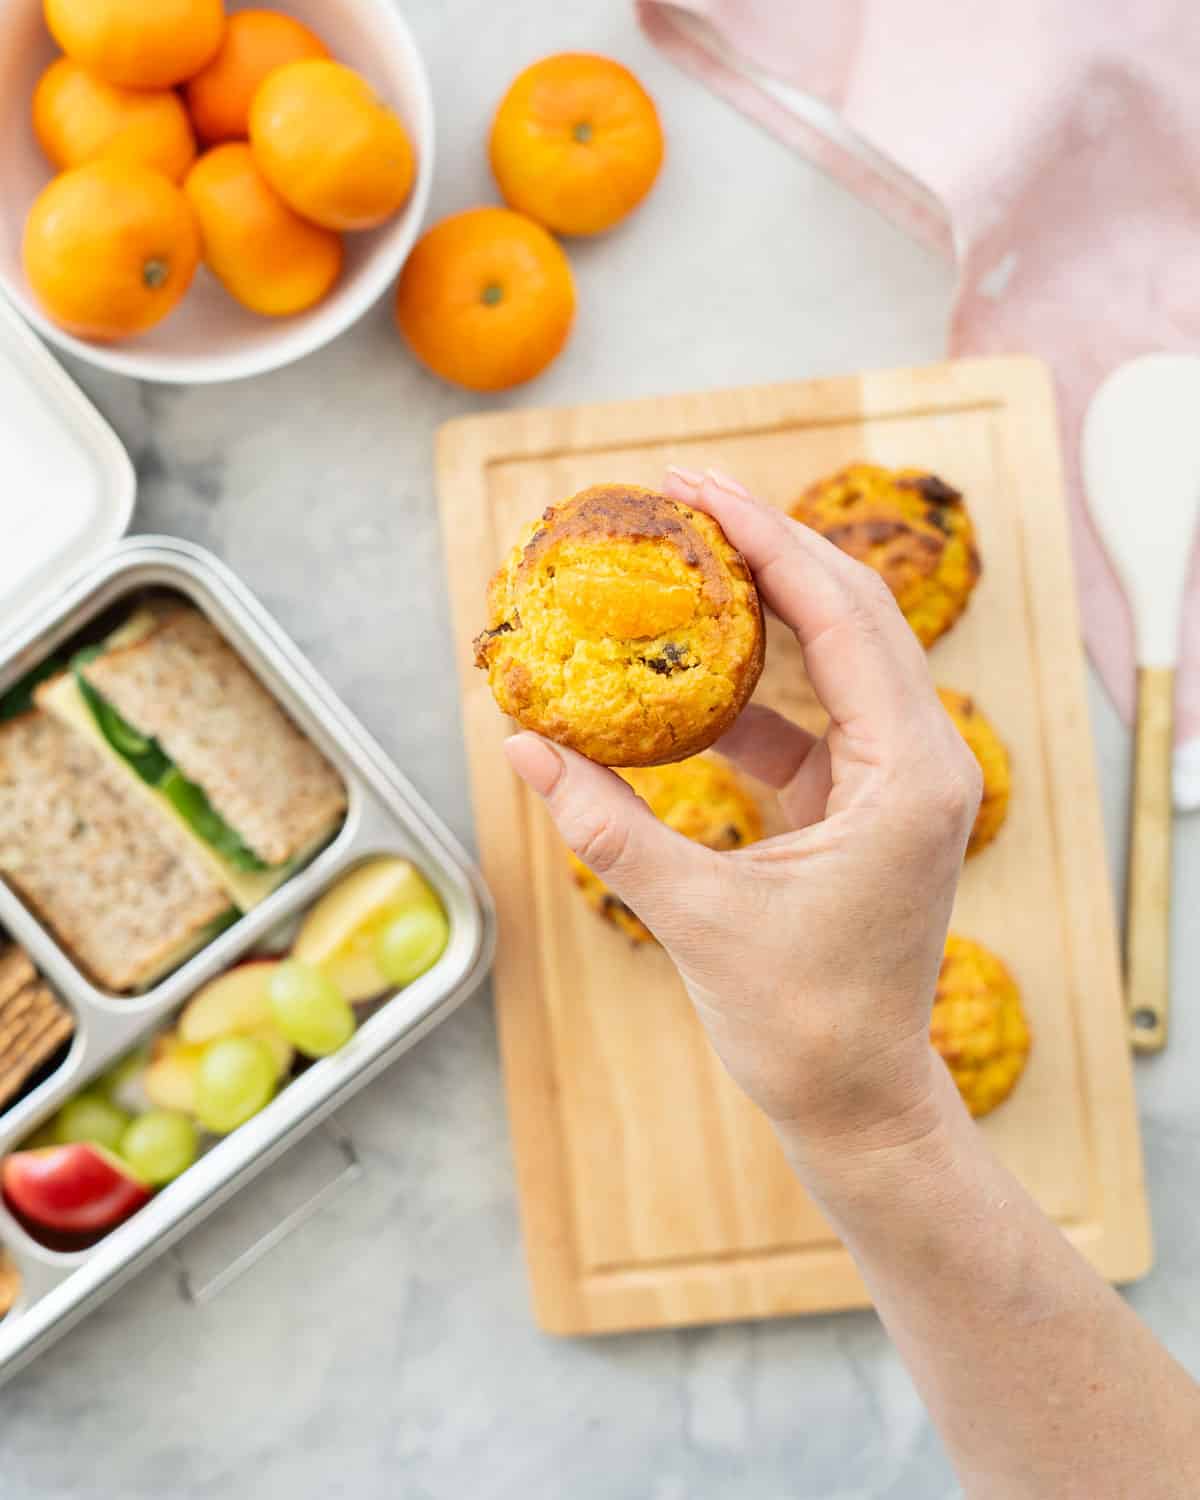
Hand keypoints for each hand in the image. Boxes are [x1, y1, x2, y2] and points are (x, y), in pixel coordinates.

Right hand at [504, 468, 981, 1160]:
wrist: (855, 1101)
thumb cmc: (801, 1024)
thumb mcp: (694, 916)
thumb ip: (607, 825)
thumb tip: (524, 746)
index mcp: (910, 774)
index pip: (844, 617)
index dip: (768, 541)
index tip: (696, 487)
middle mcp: (921, 761)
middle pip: (851, 614)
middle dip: (768, 549)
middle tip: (682, 498)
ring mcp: (894, 781)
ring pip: (834, 659)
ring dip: (760, 612)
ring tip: (681, 564)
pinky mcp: (860, 806)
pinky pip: (807, 720)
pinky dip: (746, 694)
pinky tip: (681, 681)